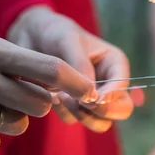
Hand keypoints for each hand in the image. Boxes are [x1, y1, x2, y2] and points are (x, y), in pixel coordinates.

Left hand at [8, 6, 133, 131]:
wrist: (30, 36)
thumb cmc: (54, 32)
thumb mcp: (67, 39)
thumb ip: (80, 64)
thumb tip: (91, 94)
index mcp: (114, 64)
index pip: (123, 85)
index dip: (112, 95)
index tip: (95, 99)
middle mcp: (108, 83)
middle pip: (122, 110)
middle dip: (104, 112)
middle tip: (82, 104)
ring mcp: (91, 97)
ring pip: (101, 122)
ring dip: (83, 116)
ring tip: (62, 97)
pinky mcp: (73, 106)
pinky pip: (74, 120)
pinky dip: (64, 113)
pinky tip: (53, 98)